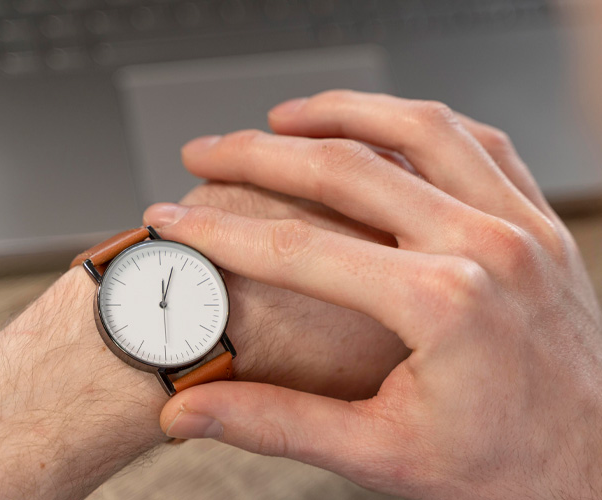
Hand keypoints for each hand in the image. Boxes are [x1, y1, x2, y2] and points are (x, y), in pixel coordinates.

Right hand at [145, 91, 601, 498]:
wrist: (598, 470)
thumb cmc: (507, 470)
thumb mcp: (381, 456)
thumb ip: (277, 423)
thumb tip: (190, 412)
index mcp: (443, 305)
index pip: (299, 249)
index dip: (221, 233)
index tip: (173, 219)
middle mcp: (488, 246)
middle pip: (346, 170)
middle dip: (259, 154)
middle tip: (208, 150)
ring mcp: (521, 225)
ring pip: (417, 129)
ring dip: (340, 113)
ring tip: (284, 117)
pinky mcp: (540, 223)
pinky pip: (479, 141)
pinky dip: (419, 122)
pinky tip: (383, 126)